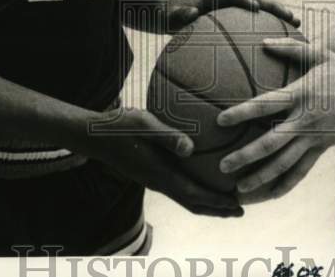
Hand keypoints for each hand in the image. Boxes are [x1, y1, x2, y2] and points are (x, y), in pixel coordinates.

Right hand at [92, 107, 243, 217]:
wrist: (95, 136)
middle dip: (217, 209)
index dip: (217, 202)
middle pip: (193, 203)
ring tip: (227, 199)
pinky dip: (195, 191)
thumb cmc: (120, 127)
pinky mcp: (151, 173)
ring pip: (186, 198)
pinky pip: (179, 188)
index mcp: (160, 174)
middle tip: (240, 210)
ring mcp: (154, 179)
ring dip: (207, 202)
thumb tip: (190, 149)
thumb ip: (167, 136)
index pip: (194, 195)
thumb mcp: (144, 125)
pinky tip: (202, 179)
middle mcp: (159, 182)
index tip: (237, 205)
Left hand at [167, 0, 299, 30]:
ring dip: (278, 19)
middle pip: (257, 1)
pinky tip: (280, 51)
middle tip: (291, 18)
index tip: (255, 8)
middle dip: (274, 8)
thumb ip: (179, 14)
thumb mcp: (170, 16)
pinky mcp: (237, 23)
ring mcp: (234, 13)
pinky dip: (269, 35)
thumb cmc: (169, 16)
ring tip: (296, 29)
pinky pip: (255, 28)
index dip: (244, 0)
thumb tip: (188, 13)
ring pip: (261, 14)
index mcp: (213, 0)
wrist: (168, 14)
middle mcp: (228, 4)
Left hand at [214, 39, 334, 197]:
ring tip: (239, 189)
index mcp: (300, 95)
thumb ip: (290, 48)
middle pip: (270, 143)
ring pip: (284, 163)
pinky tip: (269, 195)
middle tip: (223, 166)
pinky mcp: (320, 149)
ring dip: (261, 177)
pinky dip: (285, 185)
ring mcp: (312, 138)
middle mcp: (304, 120)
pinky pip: (301, 171)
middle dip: (246, 156)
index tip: (221, 120)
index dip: (242, 112)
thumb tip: (263, 42)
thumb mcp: (320, 54)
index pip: (265, 105)